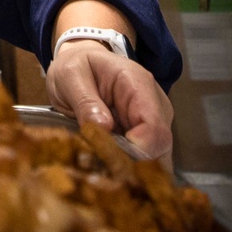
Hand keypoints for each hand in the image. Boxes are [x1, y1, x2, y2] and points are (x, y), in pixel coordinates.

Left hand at [46, 39, 173, 166]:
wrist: (81, 62)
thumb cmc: (78, 66)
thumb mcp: (70, 76)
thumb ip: (85, 101)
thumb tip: (103, 127)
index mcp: (138, 83)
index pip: (154, 125)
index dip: (138, 150)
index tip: (112, 159)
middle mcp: (154, 103)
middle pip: (160, 146)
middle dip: (135, 164)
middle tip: (103, 170)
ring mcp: (154, 120)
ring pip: (158, 157)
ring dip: (133, 168)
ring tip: (104, 170)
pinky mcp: (147, 134)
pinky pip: (148, 159)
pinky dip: (131, 168)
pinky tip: (110, 169)